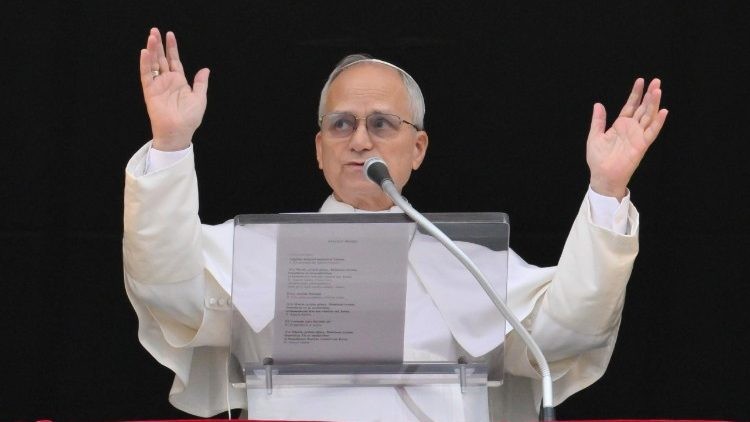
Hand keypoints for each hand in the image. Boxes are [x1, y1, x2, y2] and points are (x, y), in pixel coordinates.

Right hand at [139, 28, 209, 150]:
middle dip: (158, 45)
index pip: (174, 60)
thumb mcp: (200, 98)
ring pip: (153, 64)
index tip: (170, 34)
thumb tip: (205, 69)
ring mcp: (158, 85)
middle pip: (161, 59)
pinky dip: (145, 64)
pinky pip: (146, 75)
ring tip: (151, 37)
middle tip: (155, 30)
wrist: (179, 131)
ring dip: (151, 50)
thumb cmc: (190, 118)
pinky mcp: (150, 91)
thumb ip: (201, 83)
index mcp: (179, 81)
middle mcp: (167, 81)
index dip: (172, 48)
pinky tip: (145, 52)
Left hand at [586, 78, 667, 199]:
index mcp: (620, 125)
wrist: (602, 175)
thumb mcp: (595, 136)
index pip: (631, 106)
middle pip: (643, 108)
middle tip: (656, 81)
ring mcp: (638, 136)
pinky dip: (658, 122)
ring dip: (654, 104)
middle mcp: (631, 128)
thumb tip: (598, 104)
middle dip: (649, 94)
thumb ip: (598, 120)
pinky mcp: (642, 145)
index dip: (636, 94)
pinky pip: (652, 132)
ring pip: (649, 116)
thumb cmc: (598, 159)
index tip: (640, 81)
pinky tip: (663, 111)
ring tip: (658, 90)